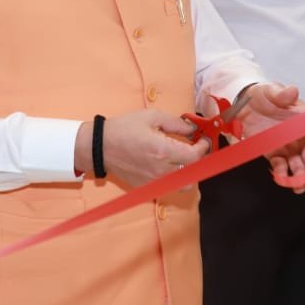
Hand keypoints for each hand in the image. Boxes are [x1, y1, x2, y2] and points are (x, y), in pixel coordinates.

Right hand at [80, 109, 210, 187]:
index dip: (204, 147)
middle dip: (199, 159)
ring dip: (189, 171)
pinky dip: (175, 177)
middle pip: (194, 172)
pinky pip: (169, 186)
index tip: (203, 139)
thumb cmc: (124, 129)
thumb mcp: (152, 117)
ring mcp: (154, 182)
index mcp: (163, 151)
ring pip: (184, 184)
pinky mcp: (147, 188)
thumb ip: (176, 123)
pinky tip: (168, 164)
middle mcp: (161, 170)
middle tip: (195, 148)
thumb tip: (193, 129)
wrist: (100, 147)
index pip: (195, 155)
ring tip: (183, 158)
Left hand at [238, 83, 304, 191]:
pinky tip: (282, 177)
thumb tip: (292, 91)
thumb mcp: (270, 90)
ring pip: (302, 166)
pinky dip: (283, 175)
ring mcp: (288, 146)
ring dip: (302, 177)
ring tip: (299, 185)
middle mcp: (300, 135)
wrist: (242, 104)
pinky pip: (283, 168)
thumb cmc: (261, 95)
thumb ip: (281, 93)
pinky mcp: (275, 155)